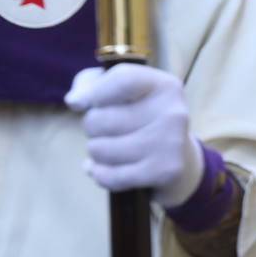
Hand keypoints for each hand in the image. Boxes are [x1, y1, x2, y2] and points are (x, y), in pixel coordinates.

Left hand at [65, 64, 204, 207]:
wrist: (180, 158)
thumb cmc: (141, 116)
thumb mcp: (121, 91)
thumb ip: (91, 84)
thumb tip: (75, 101)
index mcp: (164, 86)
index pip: (122, 80)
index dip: (93, 92)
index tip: (78, 103)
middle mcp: (172, 112)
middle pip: (100, 118)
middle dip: (91, 127)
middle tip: (106, 130)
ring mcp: (169, 144)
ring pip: (100, 149)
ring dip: (96, 152)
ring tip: (111, 148)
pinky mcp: (163, 172)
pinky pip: (109, 176)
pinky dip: (101, 174)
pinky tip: (108, 169)